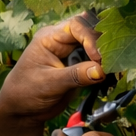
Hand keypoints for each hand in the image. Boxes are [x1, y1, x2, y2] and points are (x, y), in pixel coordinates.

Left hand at [0, 11, 107, 125]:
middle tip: (110, 61)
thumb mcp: (49, 84)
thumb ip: (74, 76)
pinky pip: (98, 60)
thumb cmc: (26, 93)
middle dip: (102, 44)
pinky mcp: (81, 65)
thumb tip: (101, 70)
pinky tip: (111, 74)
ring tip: (113, 68)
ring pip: (98, 45)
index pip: (76, 25)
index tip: (97, 57)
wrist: (23, 110)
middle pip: (91, 31)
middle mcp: (63, 41)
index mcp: (49, 38)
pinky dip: (106, 65)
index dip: (90, 37)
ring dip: (107, 55)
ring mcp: (73, 52)